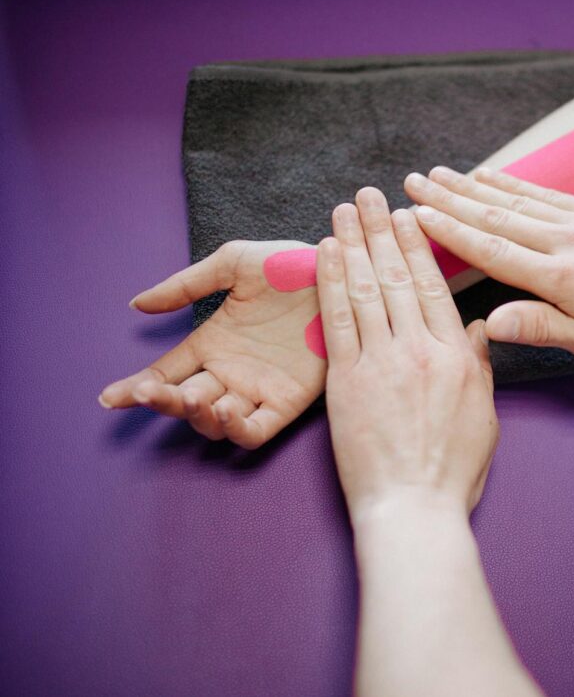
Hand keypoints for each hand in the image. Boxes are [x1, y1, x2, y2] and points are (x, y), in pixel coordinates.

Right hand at [99, 240, 325, 447]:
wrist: (340, 273)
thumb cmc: (290, 267)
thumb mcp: (234, 265)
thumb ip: (187, 285)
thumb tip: (137, 304)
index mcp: (213, 343)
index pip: (167, 372)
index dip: (138, 388)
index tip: (109, 398)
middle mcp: (231, 372)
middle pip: (185, 401)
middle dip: (164, 402)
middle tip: (152, 392)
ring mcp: (258, 389)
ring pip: (214, 421)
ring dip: (197, 417)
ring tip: (192, 398)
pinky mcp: (288, 402)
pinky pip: (256, 431)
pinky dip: (236, 430)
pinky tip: (224, 413)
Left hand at [317, 188, 497, 520]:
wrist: (414, 509)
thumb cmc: (453, 471)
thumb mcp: (485, 415)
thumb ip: (481, 365)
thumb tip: (482, 327)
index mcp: (457, 356)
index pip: (433, 286)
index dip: (417, 245)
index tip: (407, 216)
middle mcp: (419, 349)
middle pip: (396, 276)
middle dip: (381, 230)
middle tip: (370, 195)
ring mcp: (380, 362)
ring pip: (365, 289)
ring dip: (352, 242)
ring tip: (344, 209)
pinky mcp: (345, 382)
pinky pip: (337, 320)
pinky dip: (331, 282)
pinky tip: (326, 253)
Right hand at [402, 165, 573, 365]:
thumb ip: (543, 328)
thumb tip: (490, 322)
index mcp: (561, 278)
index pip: (492, 250)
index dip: (450, 232)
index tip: (417, 215)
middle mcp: (566, 241)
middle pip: (496, 216)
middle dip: (450, 199)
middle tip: (414, 182)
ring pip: (518, 200)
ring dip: (475, 186)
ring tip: (442, 173)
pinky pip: (548, 193)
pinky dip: (517, 183)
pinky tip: (495, 176)